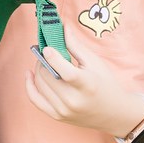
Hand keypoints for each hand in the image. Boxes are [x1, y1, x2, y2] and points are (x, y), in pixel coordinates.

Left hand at [24, 25, 143, 134]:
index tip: (47, 47)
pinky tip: (29, 74)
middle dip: (43, 60)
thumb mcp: (95, 62)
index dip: (52, 57)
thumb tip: (61, 26)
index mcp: (87, 85)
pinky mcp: (58, 116)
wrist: (114, 113)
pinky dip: (30, 86)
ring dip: (38, 69)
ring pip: (40, 84)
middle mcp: (73, 100)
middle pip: (47, 75)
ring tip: (43, 61)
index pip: (65, 71)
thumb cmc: (106, 84)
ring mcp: (64, 110)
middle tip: (45, 50)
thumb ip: (75, 45)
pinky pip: (35, 100)